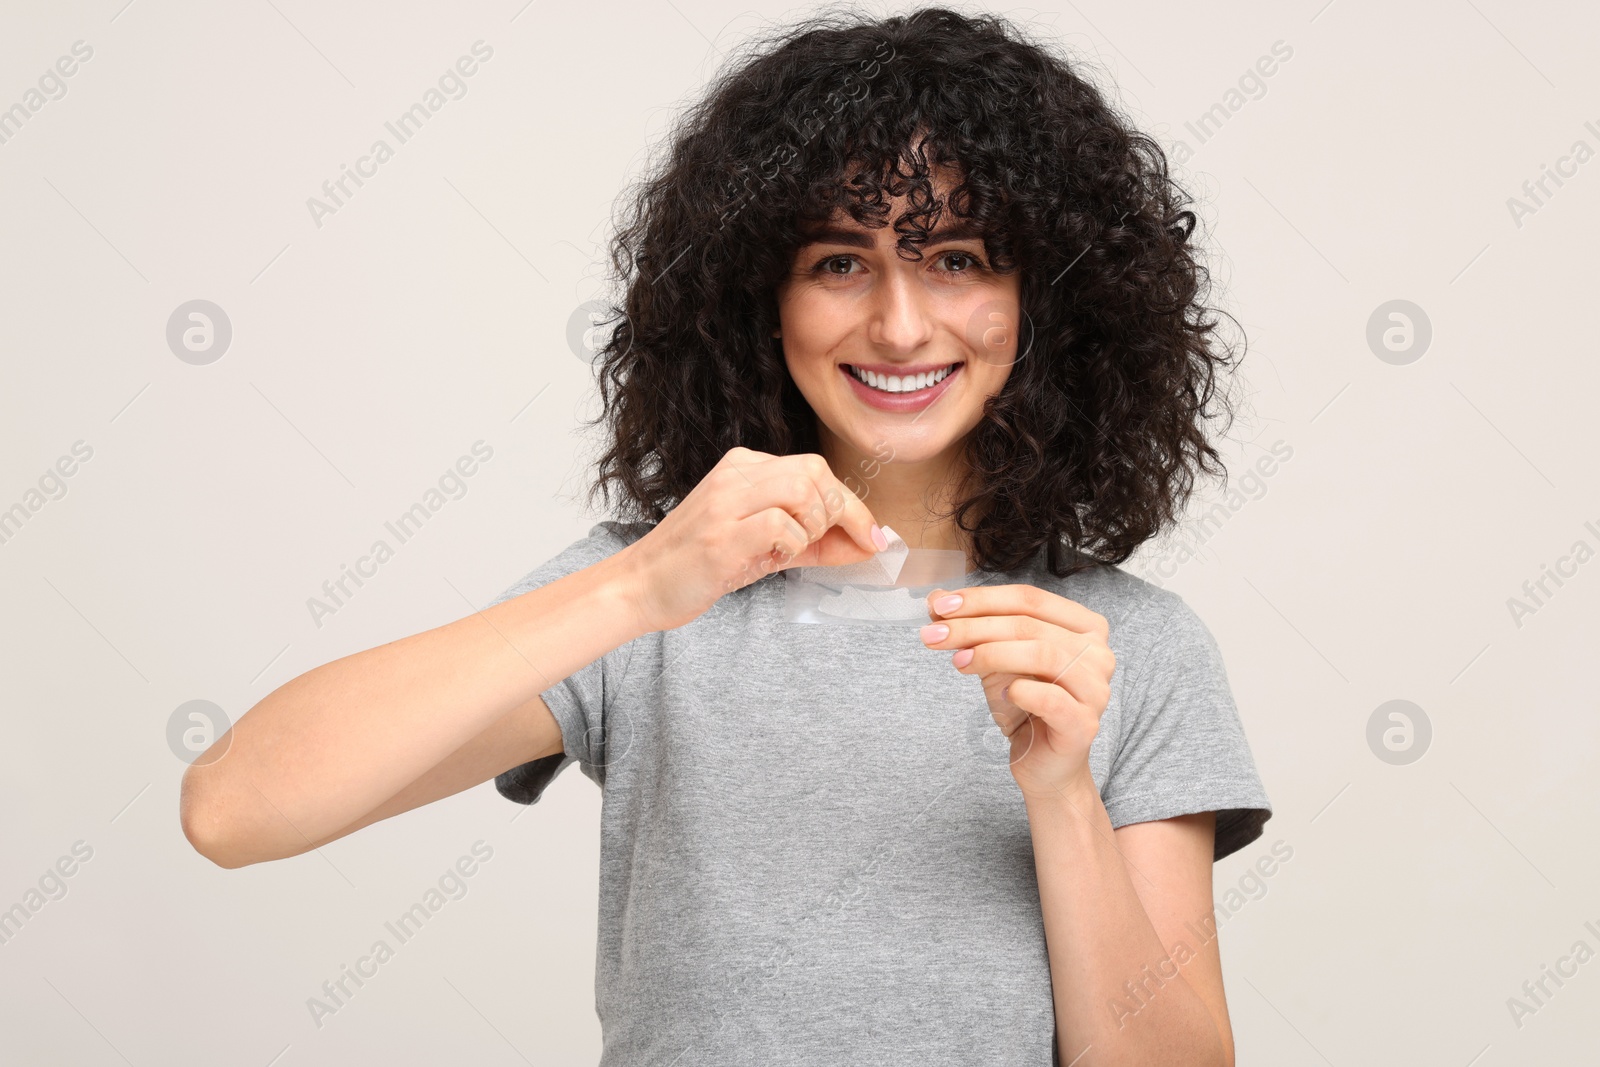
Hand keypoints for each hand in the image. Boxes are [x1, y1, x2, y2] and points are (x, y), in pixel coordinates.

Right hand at [620, 446, 884, 631]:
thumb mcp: (765, 546)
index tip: (872, 536)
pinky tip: (771, 560)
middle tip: (834, 546)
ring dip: (812, 527)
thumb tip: (872, 543)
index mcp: (744, 467)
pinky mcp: (720, 533)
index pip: (816, 470)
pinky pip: (780, 524)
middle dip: (840, 513)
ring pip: (801, 489)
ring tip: (790, 551)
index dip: (852, 505)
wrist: (641, 586)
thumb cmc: (702, 565)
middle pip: (815, 473)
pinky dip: (791, 546)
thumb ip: (816, 541)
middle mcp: (735, 474)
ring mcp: (725, 500)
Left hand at [919, 584, 1115, 801]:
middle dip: (974, 626)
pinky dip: (1019, 691)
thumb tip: (936, 599)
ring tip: (959, 662)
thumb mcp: (996, 658)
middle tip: (935, 634)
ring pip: (1041, 654)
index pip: (1029, 598)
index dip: (982, 599)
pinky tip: (1002, 694)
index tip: (940, 606)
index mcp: (1083, 626)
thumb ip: (973, 626)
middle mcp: (1097, 653)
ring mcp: (1095, 688)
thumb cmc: (1025, 705)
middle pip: (1029, 624)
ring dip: (990, 653)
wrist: (1044, 763)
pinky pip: (1050, 698)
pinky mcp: (1084, 724)